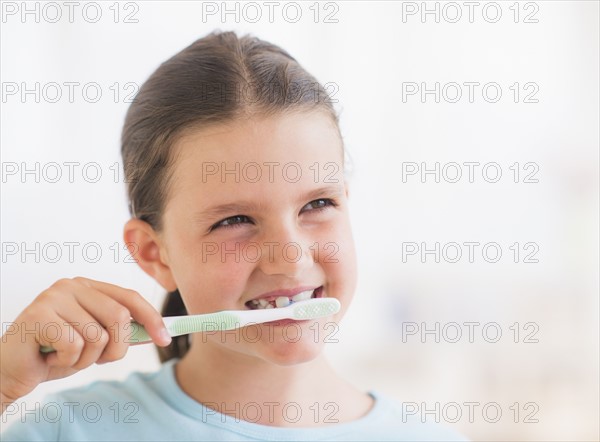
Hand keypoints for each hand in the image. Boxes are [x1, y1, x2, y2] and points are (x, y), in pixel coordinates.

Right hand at [1, 277, 170, 412]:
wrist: (11, 370)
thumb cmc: (55, 354)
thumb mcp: (95, 342)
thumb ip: (121, 332)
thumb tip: (158, 331)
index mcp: (89, 286)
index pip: (130, 297)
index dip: (151, 318)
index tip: (166, 339)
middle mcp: (72, 285)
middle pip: (119, 317)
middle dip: (116, 348)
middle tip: (96, 360)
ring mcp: (54, 296)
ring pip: (97, 335)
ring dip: (86, 359)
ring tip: (66, 357)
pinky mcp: (38, 314)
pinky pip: (74, 345)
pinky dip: (67, 361)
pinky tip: (50, 357)